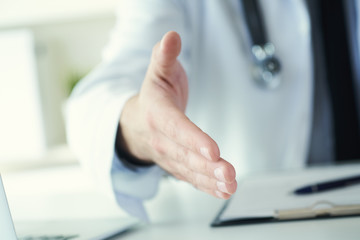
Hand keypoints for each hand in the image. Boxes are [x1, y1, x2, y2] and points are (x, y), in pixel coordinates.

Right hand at [118, 31, 236, 198]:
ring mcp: (169, 156)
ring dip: (210, 180)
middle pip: (184, 155)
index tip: (212, 150)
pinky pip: (191, 179)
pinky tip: (224, 190)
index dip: (193, 139)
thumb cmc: (154, 94)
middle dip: (207, 166)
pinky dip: (207, 186)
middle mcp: (161, 139)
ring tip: (230, 185)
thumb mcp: (157, 70)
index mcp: (157, 113)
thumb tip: (172, 36)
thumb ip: (164, 55)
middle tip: (229, 173)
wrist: (138, 122)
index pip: (176, 127)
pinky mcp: (177, 166)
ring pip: (189, 170)